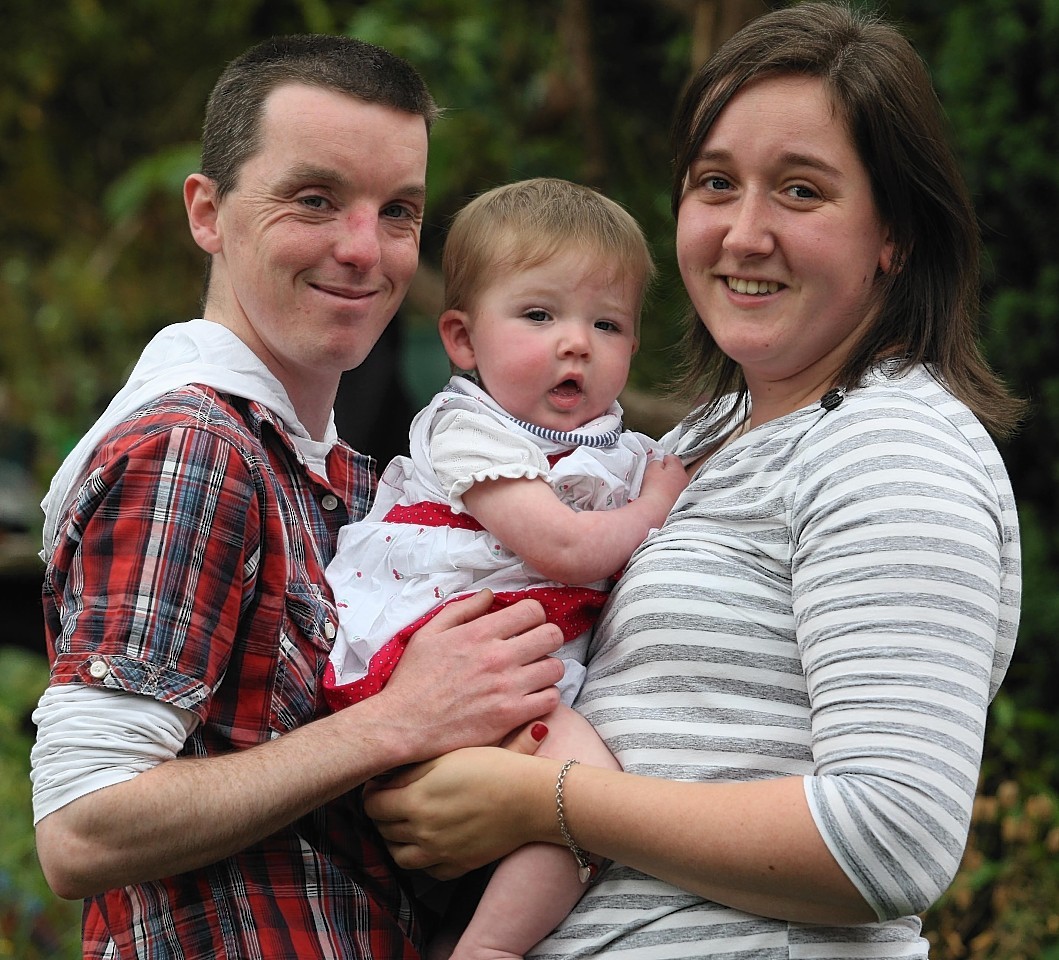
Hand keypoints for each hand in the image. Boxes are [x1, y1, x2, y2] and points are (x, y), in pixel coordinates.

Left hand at [364, 747, 548, 878]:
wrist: (530, 798)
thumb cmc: (492, 767)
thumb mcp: (447, 757)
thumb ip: (411, 771)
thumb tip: (384, 779)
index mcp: (415, 801)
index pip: (373, 805)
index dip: (372, 793)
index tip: (380, 785)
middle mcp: (422, 832)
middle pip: (384, 830)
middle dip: (382, 814)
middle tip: (391, 800)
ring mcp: (439, 853)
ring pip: (400, 856)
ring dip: (396, 840)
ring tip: (405, 824)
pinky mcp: (458, 866)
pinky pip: (427, 871)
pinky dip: (421, 858)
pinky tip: (429, 842)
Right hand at [370, 591, 564, 762]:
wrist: (404, 724)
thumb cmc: (413, 679)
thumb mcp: (429, 634)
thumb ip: (463, 610)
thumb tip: (490, 596)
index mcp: (480, 633)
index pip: (533, 610)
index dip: (534, 615)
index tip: (526, 626)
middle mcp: (498, 657)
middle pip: (552, 635)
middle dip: (547, 638)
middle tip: (535, 648)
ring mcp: (507, 687)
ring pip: (556, 668)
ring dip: (548, 668)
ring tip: (533, 673)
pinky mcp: (510, 716)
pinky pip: (551, 699)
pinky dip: (545, 696)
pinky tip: (531, 696)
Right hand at [637, 454, 688, 524]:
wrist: (654, 512)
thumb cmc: (654, 489)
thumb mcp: (652, 468)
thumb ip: (657, 461)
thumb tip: (660, 463)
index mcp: (679, 470)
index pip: (672, 458)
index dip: (662, 460)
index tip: (655, 465)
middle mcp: (685, 481)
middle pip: (675, 472)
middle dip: (666, 473)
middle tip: (654, 477)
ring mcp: (683, 494)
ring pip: (675, 485)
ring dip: (667, 485)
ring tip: (656, 490)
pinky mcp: (679, 505)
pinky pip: (674, 496)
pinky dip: (668, 496)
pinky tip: (660, 499)